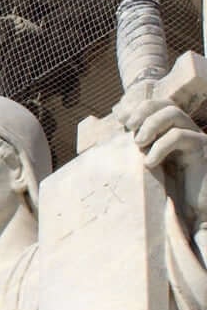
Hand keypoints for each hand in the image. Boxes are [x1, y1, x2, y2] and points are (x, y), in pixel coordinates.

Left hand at [116, 97, 206, 219]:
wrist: (196, 205)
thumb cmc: (172, 186)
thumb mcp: (151, 163)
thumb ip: (139, 148)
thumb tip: (111, 138)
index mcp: (174, 130)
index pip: (159, 105)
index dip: (139, 108)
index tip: (121, 120)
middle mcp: (187, 129)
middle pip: (167, 104)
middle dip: (144, 112)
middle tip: (129, 127)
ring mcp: (197, 137)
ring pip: (174, 114)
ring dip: (151, 125)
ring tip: (138, 143)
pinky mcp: (202, 149)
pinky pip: (180, 136)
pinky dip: (160, 147)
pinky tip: (150, 163)